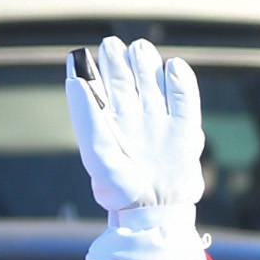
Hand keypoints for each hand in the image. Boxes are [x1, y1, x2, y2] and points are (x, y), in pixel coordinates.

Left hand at [66, 38, 207, 259]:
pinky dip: (180, 78)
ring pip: (154, 77)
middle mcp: (134, 116)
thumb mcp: (98, 153)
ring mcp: (160, 119)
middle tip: (116, 48)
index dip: (100, 64)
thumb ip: (87, 117)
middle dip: (122, 58)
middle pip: (129, 73)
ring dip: (147, 61)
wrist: (155, 211)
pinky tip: (171, 69)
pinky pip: (185, 93)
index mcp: (109, 121)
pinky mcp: (185, 125)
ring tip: (141, 54)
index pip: (104, 82)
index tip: (97, 53)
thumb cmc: (120, 188)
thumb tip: (74, 79)